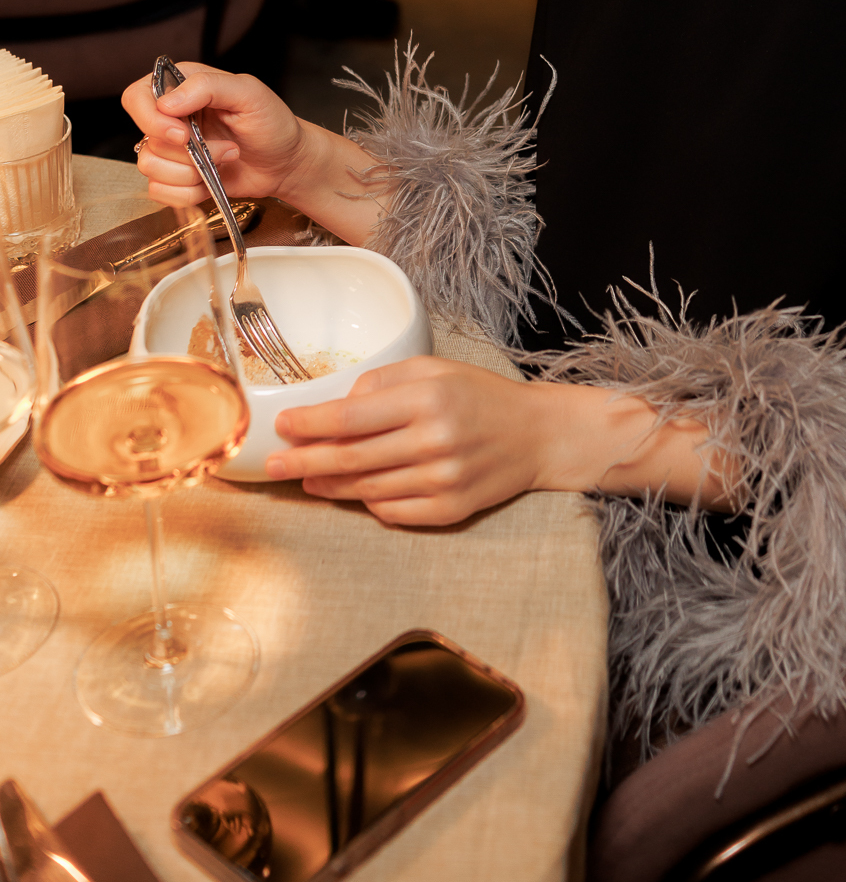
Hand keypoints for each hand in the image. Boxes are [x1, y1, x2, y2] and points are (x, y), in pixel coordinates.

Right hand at [122, 64, 309, 208]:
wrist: (287, 162)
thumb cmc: (273, 124)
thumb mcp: (249, 93)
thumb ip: (207, 87)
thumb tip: (167, 103)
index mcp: (181, 87)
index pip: (136, 97)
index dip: (151, 119)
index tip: (183, 134)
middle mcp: (170, 117)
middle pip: (146, 140)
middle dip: (189, 153)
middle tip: (226, 147)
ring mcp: (171, 149)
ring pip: (150, 168)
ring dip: (192, 173)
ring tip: (225, 159)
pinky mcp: (176, 177)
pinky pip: (160, 192)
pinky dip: (190, 192)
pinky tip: (213, 179)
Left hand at [267, 360, 734, 525]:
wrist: (536, 434)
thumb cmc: (478, 395)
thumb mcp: (433, 369)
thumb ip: (383, 381)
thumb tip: (336, 406)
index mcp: (427, 397)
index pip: (351, 415)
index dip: (310, 423)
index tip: (282, 425)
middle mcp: (434, 440)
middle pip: (350, 458)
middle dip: (304, 462)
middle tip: (273, 465)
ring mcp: (443, 479)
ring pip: (367, 489)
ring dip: (330, 487)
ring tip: (307, 480)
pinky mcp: (450, 509)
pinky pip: (393, 512)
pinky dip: (369, 503)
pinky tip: (354, 492)